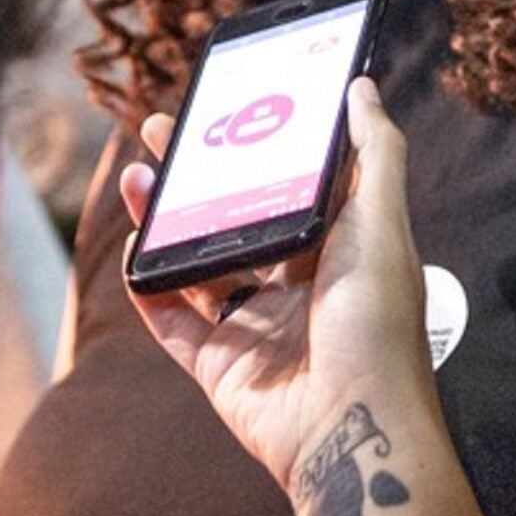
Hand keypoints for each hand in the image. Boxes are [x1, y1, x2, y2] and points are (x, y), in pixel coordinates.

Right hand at [123, 77, 434, 491]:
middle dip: (195, 174)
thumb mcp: (383, 223)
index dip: (255, 144)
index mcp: (336, 250)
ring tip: (135, 175)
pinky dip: (147, 284)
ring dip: (161, 218)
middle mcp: (294, 286)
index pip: (288, 183)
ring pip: (194, 262)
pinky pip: (171, 318)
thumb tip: (363, 87)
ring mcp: (253, 327)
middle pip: (232, 217)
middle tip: (158, 129)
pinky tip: (132, 244)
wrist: (356, 428)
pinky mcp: (218, 366)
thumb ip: (375, 153)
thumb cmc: (378, 323)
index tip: (223, 104)